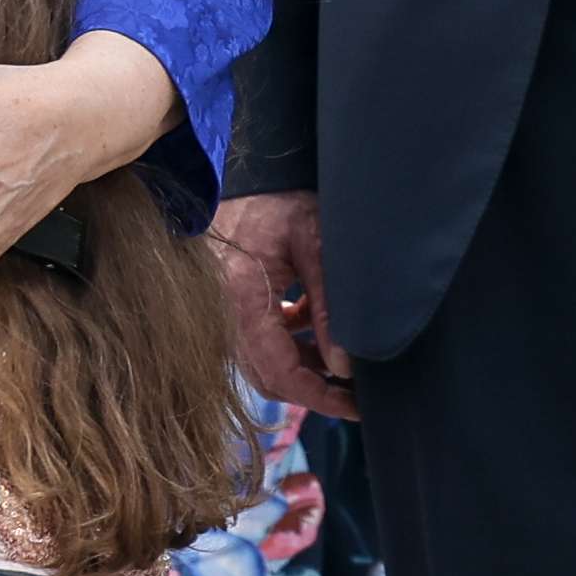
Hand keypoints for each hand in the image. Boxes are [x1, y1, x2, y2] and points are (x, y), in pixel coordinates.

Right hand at [207, 190, 355, 417]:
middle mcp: (222, 315)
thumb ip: (328, 307)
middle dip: (312, 390)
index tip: (354, 405)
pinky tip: (313, 325)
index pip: (279, 371)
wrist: (244, 169)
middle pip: (268, 377)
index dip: (318, 396)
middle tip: (354, 394)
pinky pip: (258, 340)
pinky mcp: (228, 303)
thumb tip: (344, 365)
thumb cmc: (278, 198)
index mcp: (242, 300)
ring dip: (302, 367)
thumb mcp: (314, 245)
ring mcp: (221, 311)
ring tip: (342, 360)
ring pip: (263, 362)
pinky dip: (288, 344)